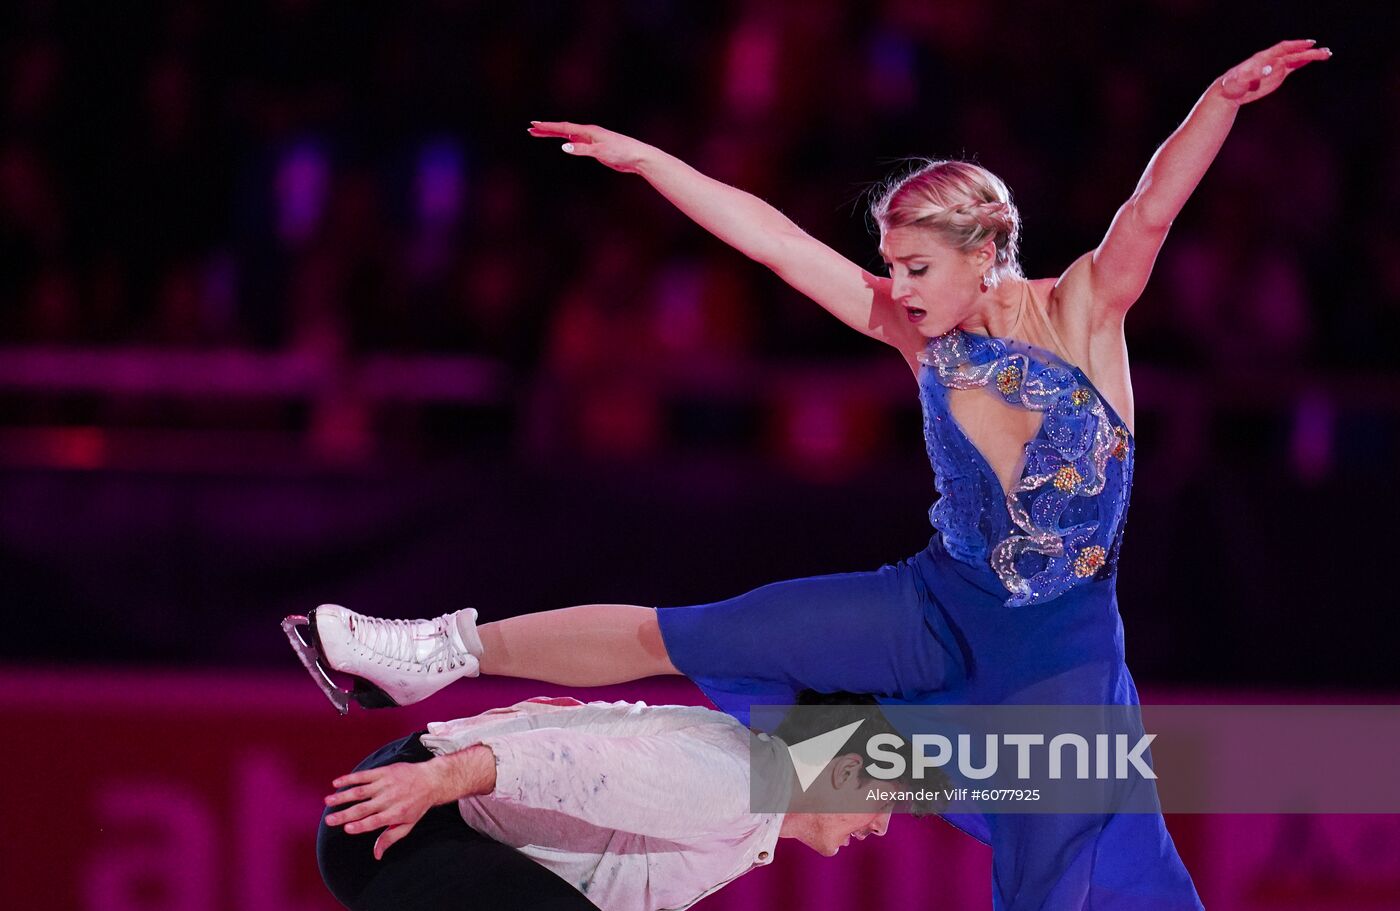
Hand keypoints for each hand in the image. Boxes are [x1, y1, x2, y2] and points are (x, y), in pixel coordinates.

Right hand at [325, 761, 446, 859]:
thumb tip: (376, 855)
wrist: (432, 779)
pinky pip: (364, 775)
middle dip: (345, 814)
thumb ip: (390, 838)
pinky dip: (350, 779)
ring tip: (328, 801)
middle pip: (363, 808)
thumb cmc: (417, 805)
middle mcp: (390, 799)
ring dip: (343, 796)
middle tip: (329, 820)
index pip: (375, 821)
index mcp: (396, 814)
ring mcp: (386, 784)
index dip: (361, 826)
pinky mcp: (384, 772)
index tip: (346, 829)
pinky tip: (337, 783)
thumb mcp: (407, 824)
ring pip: (360, 791)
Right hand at [528, 121, 654, 172]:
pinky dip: (566, 140)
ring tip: (541, 133)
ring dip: (554, 134)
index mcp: (588, 131)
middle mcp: (588, 133)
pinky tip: (563, 142)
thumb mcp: (600, 152)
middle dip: (547, 129)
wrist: (638, 157)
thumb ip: (581, 149)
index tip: (534, 125)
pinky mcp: (596, 148)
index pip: (563, 128)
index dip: (548, 127)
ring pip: (568, 135)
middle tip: (531, 129)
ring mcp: (592, 139)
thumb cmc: (621, 152)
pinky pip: (576, 142)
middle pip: (563, 129)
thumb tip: (563, 146)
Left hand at [1219, 39, 1329, 104]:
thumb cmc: (1232, 86)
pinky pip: (1292, 67)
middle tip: (1325, 51)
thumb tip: (1270, 67)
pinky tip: (1312, 60)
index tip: (1310, 44)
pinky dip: (1302, 63)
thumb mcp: (1241, 81)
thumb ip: (1254, 74)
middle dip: (1309, 52)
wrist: (1228, 92)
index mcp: (1263, 58)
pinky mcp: (1276, 75)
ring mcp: (1275, 66)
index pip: (1283, 48)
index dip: (1296, 45)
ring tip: (1326, 54)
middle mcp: (1271, 60)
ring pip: (1295, 59)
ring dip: (1310, 56)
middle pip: (1293, 53)